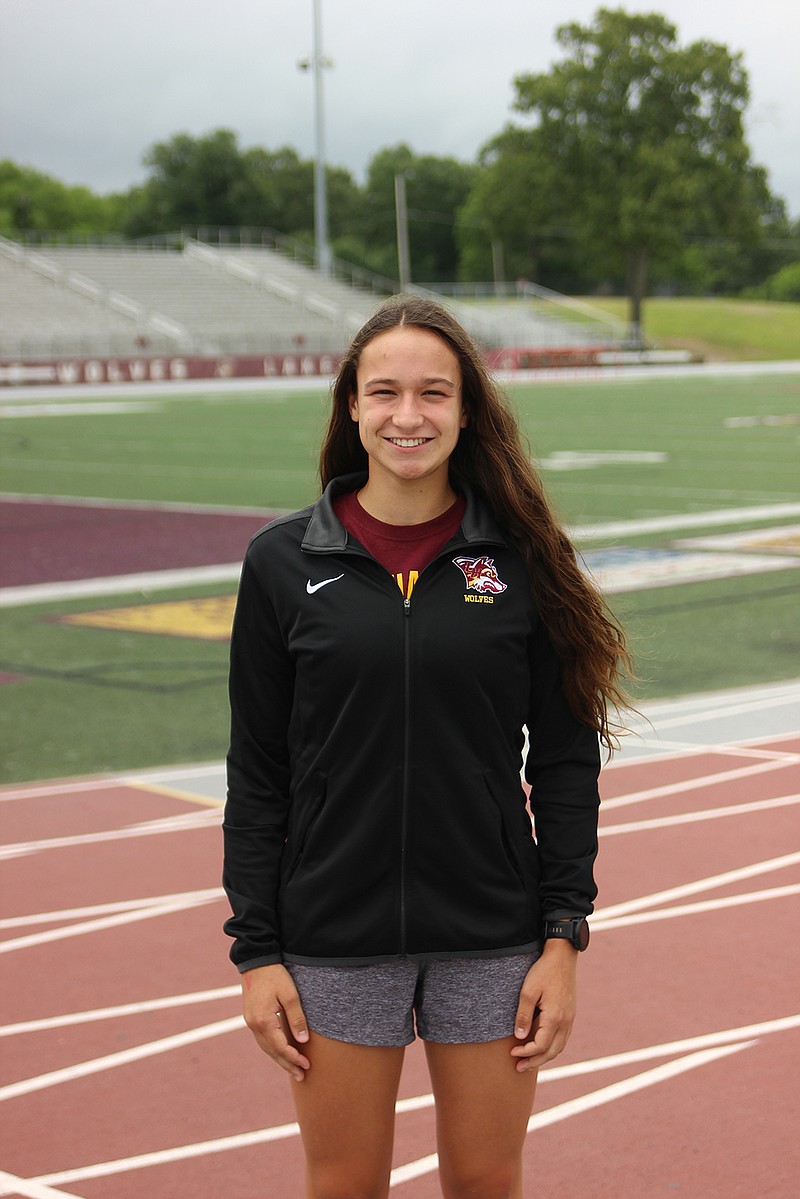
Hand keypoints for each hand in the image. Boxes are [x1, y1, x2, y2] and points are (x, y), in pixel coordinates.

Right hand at [240, 963, 310, 1081]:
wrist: (256, 960)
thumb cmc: (275, 975)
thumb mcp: (290, 995)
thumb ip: (296, 1018)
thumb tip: (302, 1041)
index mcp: (264, 1021)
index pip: (280, 1047)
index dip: (294, 1058)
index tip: (306, 1065)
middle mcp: (254, 1025)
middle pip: (272, 1052)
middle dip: (287, 1065)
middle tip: (301, 1076)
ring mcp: (250, 1022)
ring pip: (266, 1048)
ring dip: (279, 1059)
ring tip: (293, 1069)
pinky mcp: (251, 1018)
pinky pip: (262, 1040)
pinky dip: (272, 1049)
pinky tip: (280, 1052)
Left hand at [510, 941, 577, 1072]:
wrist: (563, 956)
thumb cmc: (543, 971)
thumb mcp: (528, 991)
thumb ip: (524, 1015)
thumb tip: (520, 1037)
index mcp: (555, 1017)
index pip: (541, 1046)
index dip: (526, 1053)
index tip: (512, 1053)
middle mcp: (566, 1021)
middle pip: (552, 1052)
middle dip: (535, 1062)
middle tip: (519, 1067)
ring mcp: (570, 1018)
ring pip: (560, 1047)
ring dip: (545, 1057)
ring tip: (529, 1061)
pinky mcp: (570, 1014)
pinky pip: (563, 1038)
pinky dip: (552, 1047)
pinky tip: (542, 1046)